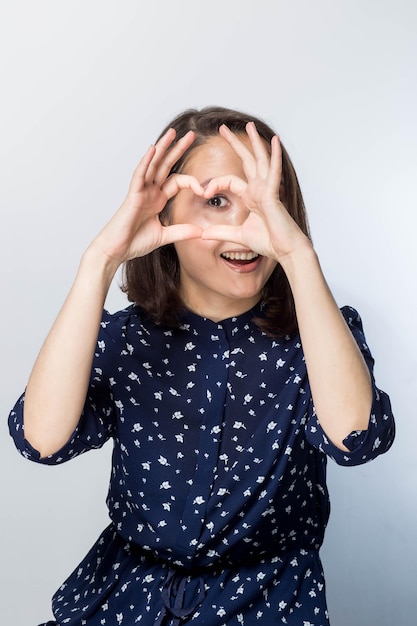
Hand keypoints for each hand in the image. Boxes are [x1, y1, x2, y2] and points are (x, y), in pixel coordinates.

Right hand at [90, 129, 203, 265]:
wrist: (116, 250)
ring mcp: (140, 191)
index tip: (205, 190)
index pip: (178, 182)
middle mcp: (150, 191)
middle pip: (166, 166)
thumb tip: (201, 232)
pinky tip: (153, 149)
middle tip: (191, 135)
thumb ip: (182, 232)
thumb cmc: (134, 242)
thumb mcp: (164, 236)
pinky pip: (139, 175)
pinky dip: (146, 162)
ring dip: (163, 148)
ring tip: (173, 133)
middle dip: (178, 150)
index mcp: (157, 199)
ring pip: (153, 164)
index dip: (192, 183)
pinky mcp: (132, 195)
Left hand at [201, 122, 310, 261]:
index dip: (214, 183)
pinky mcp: (273, 194)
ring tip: (249, 125)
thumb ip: (220, 232)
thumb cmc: (268, 242)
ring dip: (254, 142)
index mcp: (251, 196)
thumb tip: (202, 234)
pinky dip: (274, 156)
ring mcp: (267, 190)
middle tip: (222, 128)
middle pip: (246, 161)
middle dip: (235, 143)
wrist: (285, 250)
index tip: (203, 192)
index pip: (229, 180)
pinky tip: (275, 140)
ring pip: (260, 160)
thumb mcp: (238, 236)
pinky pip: (273, 172)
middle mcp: (259, 189)